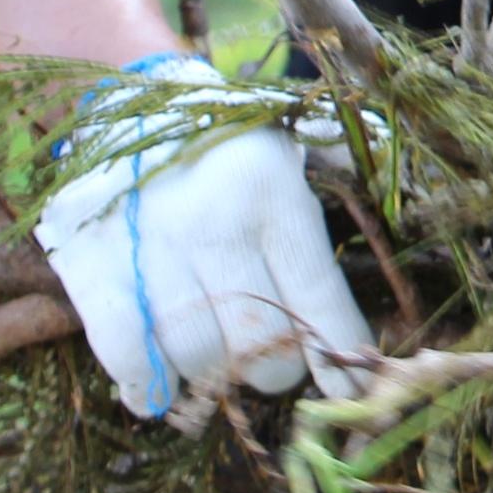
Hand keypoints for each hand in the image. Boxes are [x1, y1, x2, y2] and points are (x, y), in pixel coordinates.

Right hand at [35, 56, 375, 411]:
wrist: (119, 101)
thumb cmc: (222, 138)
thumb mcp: (287, 146)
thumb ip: (335, 195)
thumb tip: (401, 250)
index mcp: (269, 190)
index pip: (316, 296)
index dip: (338, 353)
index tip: (351, 390)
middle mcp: (211, 221)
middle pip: (259, 346)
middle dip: (274, 365)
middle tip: (268, 350)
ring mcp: (146, 248)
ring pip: (196, 360)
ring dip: (210, 374)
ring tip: (213, 348)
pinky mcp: (91, 267)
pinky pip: (128, 358)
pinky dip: (147, 384)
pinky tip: (158, 381)